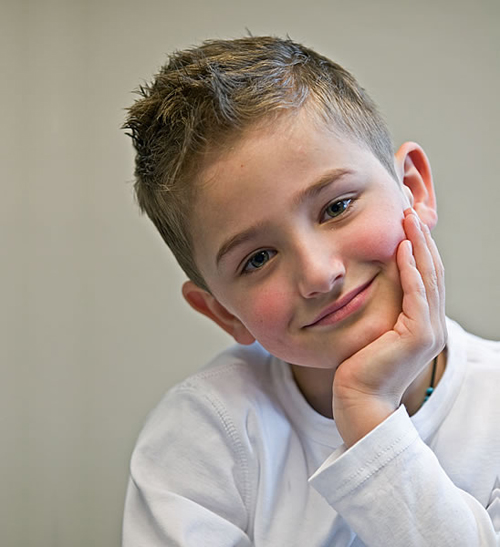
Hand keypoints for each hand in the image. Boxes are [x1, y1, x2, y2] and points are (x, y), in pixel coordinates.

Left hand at [332, 209, 446, 446]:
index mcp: (422, 323)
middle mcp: (431, 324)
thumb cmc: (358, 369)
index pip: (424, 275)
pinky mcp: (417, 336)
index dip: (417, 246)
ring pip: (428, 277)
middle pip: (431, 270)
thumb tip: (367, 283)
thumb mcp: (371, 331)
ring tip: (408, 217)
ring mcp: (428, 330)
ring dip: (419, 245)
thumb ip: (378, 309)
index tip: (404, 220)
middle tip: (408, 208)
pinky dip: (411, 269)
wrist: (359, 402)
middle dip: (420, 237)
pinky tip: (402, 248)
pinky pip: (417, 294)